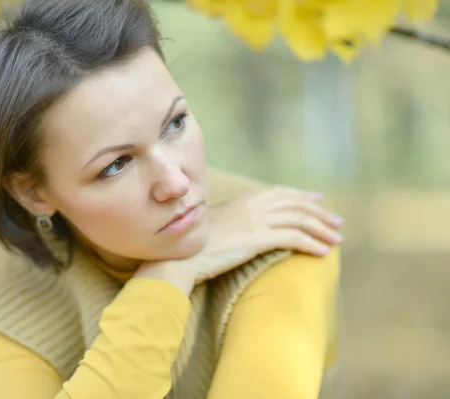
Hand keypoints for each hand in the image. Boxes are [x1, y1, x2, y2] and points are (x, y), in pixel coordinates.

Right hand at [190, 186, 342, 284]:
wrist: (184, 255)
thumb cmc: (198, 244)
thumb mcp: (220, 223)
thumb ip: (239, 217)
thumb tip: (251, 224)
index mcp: (246, 198)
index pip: (283, 193)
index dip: (304, 196)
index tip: (319, 200)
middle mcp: (254, 204)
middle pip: (297, 205)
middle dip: (320, 213)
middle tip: (337, 223)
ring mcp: (256, 220)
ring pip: (300, 220)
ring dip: (322, 230)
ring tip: (337, 241)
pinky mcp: (258, 238)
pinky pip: (294, 238)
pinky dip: (312, 245)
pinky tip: (323, 253)